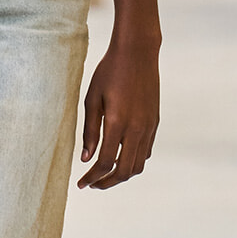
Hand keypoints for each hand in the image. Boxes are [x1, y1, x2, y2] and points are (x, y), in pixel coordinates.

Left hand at [78, 35, 160, 189]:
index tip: (81, 184)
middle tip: (92, 184)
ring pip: (138, 165)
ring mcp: (148, 126)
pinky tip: (120, 156)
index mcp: (117, 122)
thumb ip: (89, 131)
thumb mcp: (92, 99)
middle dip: (107, 183)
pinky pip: (146, 151)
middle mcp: (136, 128)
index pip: (105, 162)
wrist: (138, 52)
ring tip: (105, 174)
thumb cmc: (109, 72)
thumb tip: (86, 159)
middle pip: (124, 171)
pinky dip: (133, 160)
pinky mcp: (155, 122)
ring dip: (121, 174)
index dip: (92, 177)